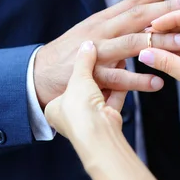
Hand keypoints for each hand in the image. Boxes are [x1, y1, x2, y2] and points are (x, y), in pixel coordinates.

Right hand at [34, 0, 179, 108]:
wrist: (37, 73)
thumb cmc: (72, 51)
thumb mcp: (93, 30)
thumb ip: (118, 25)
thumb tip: (147, 18)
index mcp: (104, 18)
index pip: (135, 0)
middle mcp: (101, 30)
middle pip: (138, 16)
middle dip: (166, 9)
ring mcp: (96, 52)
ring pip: (132, 44)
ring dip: (160, 42)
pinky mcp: (90, 76)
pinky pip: (118, 79)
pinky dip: (138, 81)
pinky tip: (158, 83)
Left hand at [45, 41, 124, 164]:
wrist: (96, 134)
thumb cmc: (78, 109)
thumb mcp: (78, 77)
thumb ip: (84, 60)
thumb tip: (88, 45)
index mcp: (54, 108)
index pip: (64, 85)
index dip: (76, 70)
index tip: (86, 58)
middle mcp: (71, 115)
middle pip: (85, 89)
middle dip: (97, 74)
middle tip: (104, 57)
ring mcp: (89, 119)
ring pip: (100, 94)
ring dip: (110, 78)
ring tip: (119, 60)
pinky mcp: (106, 120)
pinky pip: (113, 100)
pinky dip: (119, 87)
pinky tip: (125, 72)